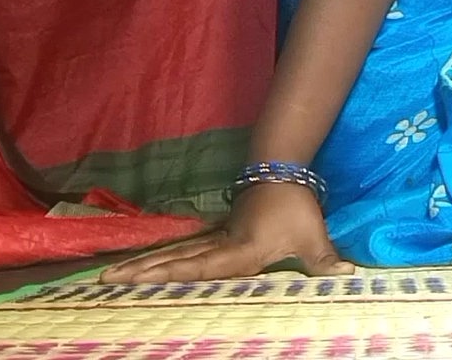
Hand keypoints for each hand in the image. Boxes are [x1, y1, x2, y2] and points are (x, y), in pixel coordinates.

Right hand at [99, 183, 354, 282]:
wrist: (282, 171)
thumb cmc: (296, 206)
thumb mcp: (313, 237)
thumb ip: (325, 262)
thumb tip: (347, 279)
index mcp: (240, 250)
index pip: (200, 268)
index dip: (169, 275)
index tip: (137, 280)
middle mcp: (221, 245)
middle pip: (176, 261)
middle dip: (141, 272)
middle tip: (104, 280)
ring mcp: (216, 237)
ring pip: (176, 253)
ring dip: (146, 264)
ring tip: (112, 275)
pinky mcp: (217, 233)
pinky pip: (185, 249)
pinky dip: (164, 258)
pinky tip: (144, 267)